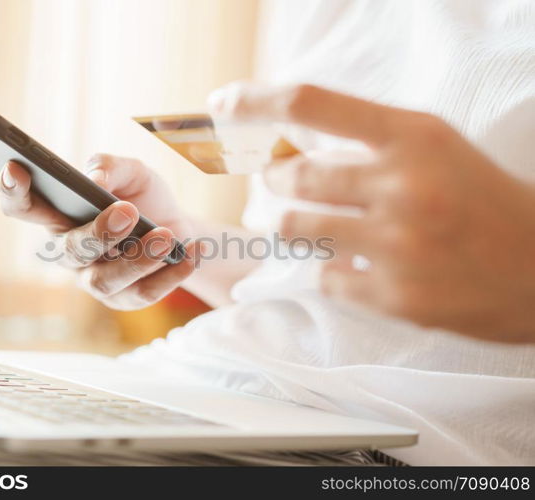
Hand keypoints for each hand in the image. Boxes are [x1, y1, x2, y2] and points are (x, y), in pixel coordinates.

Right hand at [0, 154, 198, 309]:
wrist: (178, 226)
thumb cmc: (143, 197)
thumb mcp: (133, 172)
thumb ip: (112, 166)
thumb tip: (94, 177)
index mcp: (59, 215)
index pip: (24, 207)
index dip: (13, 192)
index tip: (17, 169)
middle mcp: (70, 251)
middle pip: (69, 250)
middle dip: (98, 231)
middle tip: (128, 211)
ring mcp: (95, 279)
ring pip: (103, 281)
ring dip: (137, 259)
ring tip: (167, 236)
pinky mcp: (125, 299)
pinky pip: (143, 293)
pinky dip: (172, 273)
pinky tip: (192, 252)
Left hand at [210, 83, 534, 342]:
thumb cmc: (483, 201)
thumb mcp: (436, 150)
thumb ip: (370, 144)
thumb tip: (290, 150)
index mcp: (414, 137)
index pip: (312, 102)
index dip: (256, 100)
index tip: (222, 103)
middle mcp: (403, 185)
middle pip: (292, 176)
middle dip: (275, 179)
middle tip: (278, 180)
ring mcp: (398, 244)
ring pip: (298, 227)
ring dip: (295, 224)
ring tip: (316, 223)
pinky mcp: (395, 296)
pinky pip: (325, 277)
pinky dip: (332, 269)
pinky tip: (356, 265)